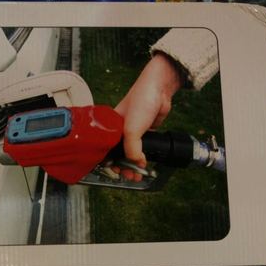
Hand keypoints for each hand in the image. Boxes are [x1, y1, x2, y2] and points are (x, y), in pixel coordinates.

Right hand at [113, 53, 182, 180]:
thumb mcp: (131, 130)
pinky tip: (144, 163)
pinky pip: (142, 147)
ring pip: (131, 152)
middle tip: (130, 176)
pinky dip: (142, 156)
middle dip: (124, 167)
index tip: (116, 172)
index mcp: (110, 128)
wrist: (159, 88)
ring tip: (138, 174)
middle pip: (119, 154)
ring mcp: (133, 131)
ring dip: (134, 164)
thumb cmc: (140, 101)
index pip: (105, 150)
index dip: (109, 163)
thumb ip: (132, 150)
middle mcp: (119, 130)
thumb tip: (137, 164)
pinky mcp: (145, 130)